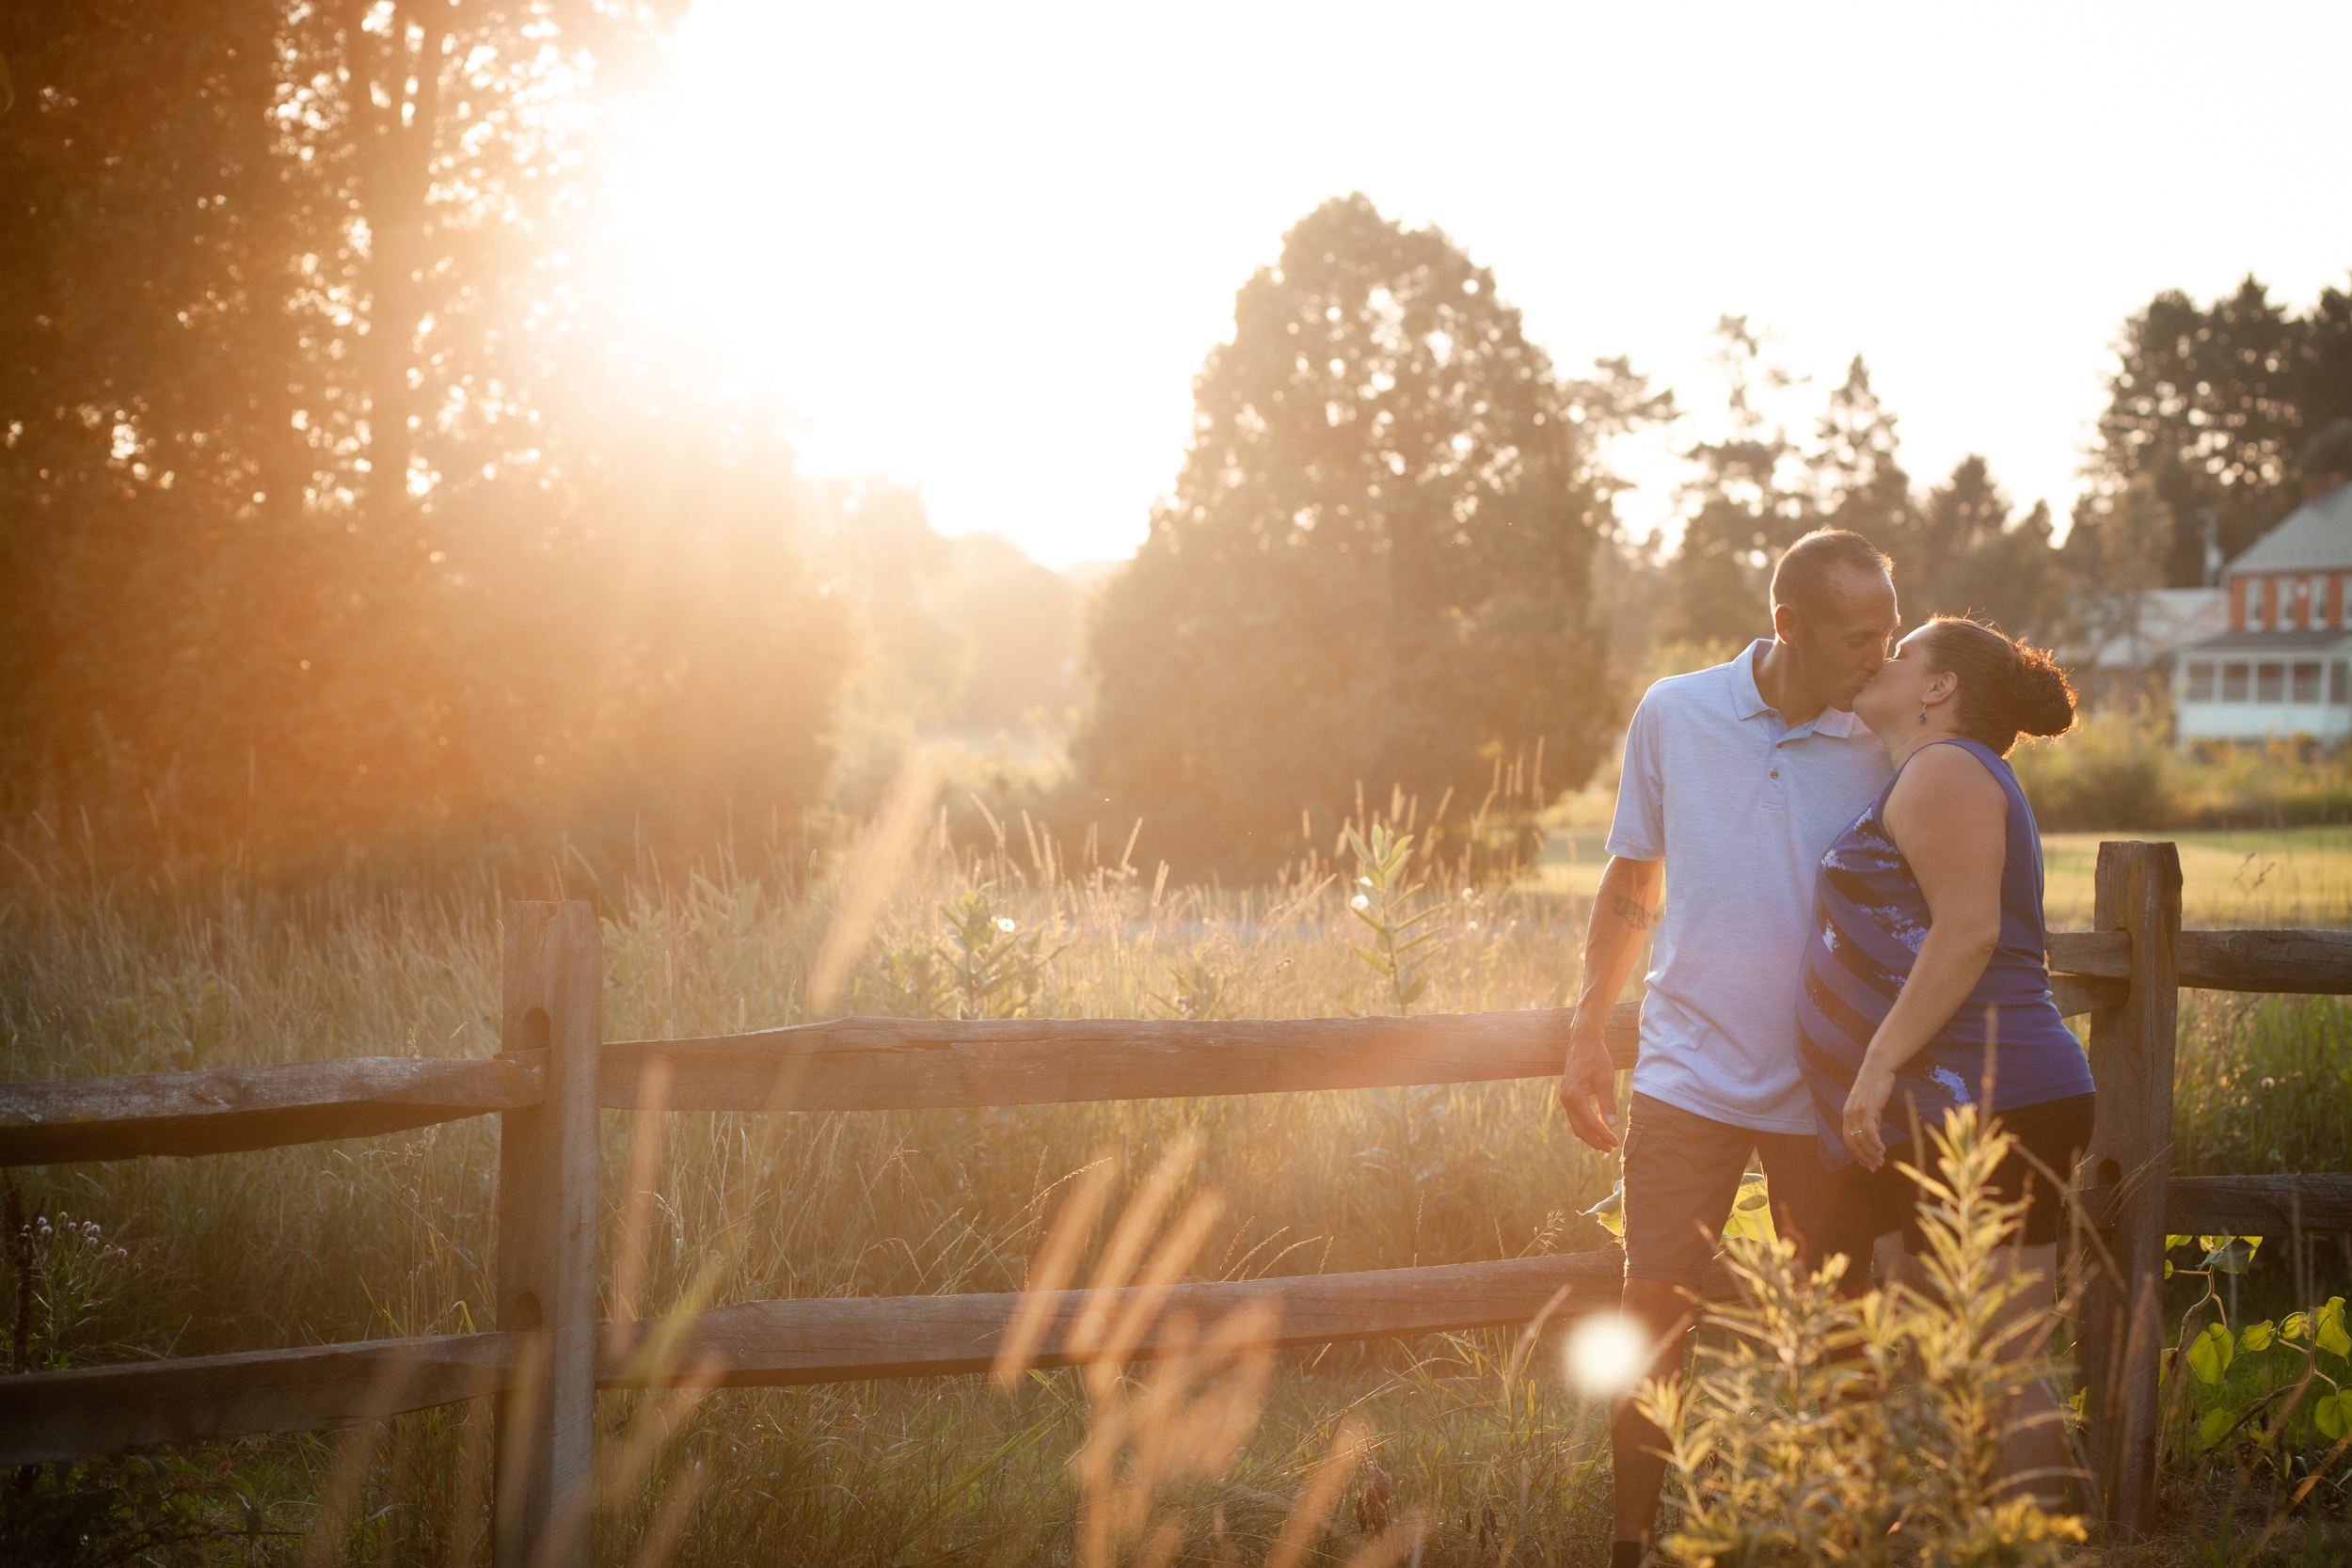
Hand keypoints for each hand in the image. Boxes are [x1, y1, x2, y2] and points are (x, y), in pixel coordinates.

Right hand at [1556, 1015, 1619, 1152]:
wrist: (1583, 1042)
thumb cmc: (1596, 1059)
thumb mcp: (1605, 1080)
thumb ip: (1608, 1103)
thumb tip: (1612, 1125)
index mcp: (1574, 1097)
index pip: (1590, 1123)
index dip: (1603, 1135)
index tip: (1615, 1143)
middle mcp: (1566, 1099)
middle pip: (1579, 1129)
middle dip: (1594, 1141)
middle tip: (1610, 1149)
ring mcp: (1565, 1098)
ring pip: (1576, 1123)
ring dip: (1590, 1134)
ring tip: (1605, 1142)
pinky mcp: (1569, 1095)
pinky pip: (1576, 1115)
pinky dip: (1586, 1124)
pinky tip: (1598, 1127)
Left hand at [1841, 1064, 1894, 1170]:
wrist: (1878, 1069)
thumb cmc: (1876, 1086)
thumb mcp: (1871, 1107)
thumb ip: (1871, 1122)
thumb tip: (1874, 1139)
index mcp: (1848, 1114)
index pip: (1848, 1139)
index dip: (1856, 1154)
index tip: (1865, 1164)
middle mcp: (1849, 1115)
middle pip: (1853, 1143)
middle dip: (1863, 1157)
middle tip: (1873, 1168)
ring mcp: (1856, 1112)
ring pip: (1861, 1140)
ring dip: (1870, 1153)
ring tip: (1879, 1162)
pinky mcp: (1867, 1109)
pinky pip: (1869, 1132)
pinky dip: (1875, 1143)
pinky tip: (1882, 1149)